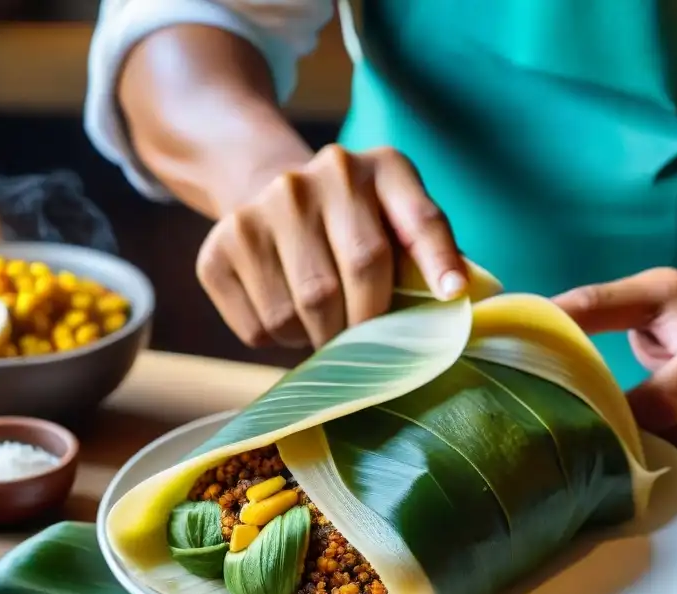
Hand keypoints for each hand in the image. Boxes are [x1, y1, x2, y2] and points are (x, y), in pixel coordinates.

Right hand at [196, 145, 468, 348]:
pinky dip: (280, 341)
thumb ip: (431, 253)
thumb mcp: (400, 219)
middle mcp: (312, 178)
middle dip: (368, 325)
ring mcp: (257, 211)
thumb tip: (461, 297)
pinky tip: (288, 314)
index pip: (418, 220)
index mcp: (378, 168)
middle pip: (355, 277)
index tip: (452, 295)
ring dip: (320, 338)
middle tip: (369, 343)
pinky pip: (259, 328)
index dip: (439, 260)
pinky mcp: (216, 250)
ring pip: (301, 313)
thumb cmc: (356, 224)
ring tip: (325, 322)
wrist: (269, 193)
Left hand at [554, 268, 676, 476]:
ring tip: (605, 443)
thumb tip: (533, 316)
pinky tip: (645, 460)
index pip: (637, 361)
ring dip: (637, 450)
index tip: (553, 387)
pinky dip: (666, 468)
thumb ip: (598, 304)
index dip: (597, 386)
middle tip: (576, 426)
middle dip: (617, 423)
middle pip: (658, 416)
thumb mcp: (655, 297)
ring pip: (674, 449)